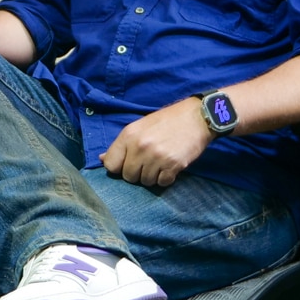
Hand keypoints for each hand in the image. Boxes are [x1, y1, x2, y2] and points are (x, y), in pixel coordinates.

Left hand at [100, 98, 214, 187]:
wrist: (197, 116)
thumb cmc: (167, 120)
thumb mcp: (140, 126)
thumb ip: (122, 144)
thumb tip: (102, 159)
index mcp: (129, 135)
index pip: (110, 164)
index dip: (118, 167)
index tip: (127, 164)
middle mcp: (140, 147)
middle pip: (128, 176)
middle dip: (137, 173)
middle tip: (148, 162)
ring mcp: (156, 157)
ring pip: (145, 181)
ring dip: (152, 176)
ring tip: (161, 162)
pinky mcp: (173, 165)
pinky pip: (162, 183)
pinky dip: (166, 178)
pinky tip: (170, 166)